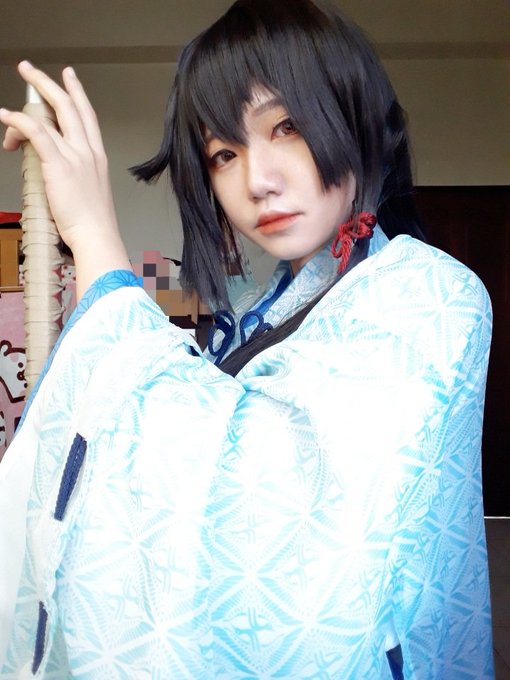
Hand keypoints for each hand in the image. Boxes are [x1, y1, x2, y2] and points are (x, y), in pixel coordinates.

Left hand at [0, 61, 130, 296]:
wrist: (97, 235)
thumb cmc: (94, 223)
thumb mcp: (92, 192)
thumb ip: (79, 176)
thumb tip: (60, 173)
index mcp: (98, 157)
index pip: (88, 116)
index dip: (77, 93)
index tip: (68, 77)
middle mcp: (88, 151)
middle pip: (69, 106)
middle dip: (47, 83)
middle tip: (29, 70)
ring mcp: (75, 156)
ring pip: (51, 114)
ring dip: (29, 98)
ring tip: (11, 99)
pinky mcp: (58, 164)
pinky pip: (36, 133)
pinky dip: (18, 122)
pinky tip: (5, 116)